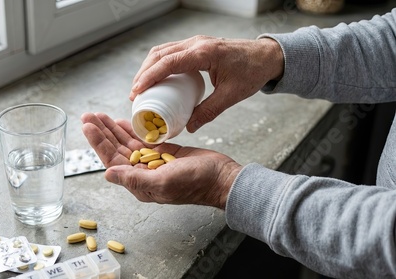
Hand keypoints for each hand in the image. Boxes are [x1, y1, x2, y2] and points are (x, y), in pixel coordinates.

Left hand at [81, 112, 241, 209]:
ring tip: (100, 116)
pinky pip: (143, 140)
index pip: (112, 160)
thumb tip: (107, 173)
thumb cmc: (196, 183)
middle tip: (89, 116)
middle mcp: (142, 172)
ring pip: (127, 143)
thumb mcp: (163, 182)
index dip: (98, 143)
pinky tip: (122, 121)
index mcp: (139, 182)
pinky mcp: (164, 152)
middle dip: (102, 132)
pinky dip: (132, 130)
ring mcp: (152, 161)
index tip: (88, 126)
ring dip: (113, 129)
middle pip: (116, 149)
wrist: (221, 178)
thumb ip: (135, 179)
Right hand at [130, 35, 283, 132]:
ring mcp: (196, 42)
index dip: (149, 77)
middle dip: (143, 73)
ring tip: (140, 87)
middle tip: (135, 94)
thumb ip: (209, 112)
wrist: (266, 57)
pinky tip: (156, 78)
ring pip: (163, 50)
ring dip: (149, 67)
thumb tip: (188, 127)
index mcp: (204, 53)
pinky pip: (171, 51)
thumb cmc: (252, 72)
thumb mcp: (231, 96)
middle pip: (159, 54)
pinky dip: (159, 64)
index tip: (136, 92)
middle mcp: (197, 43)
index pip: (168, 62)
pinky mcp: (196, 45)